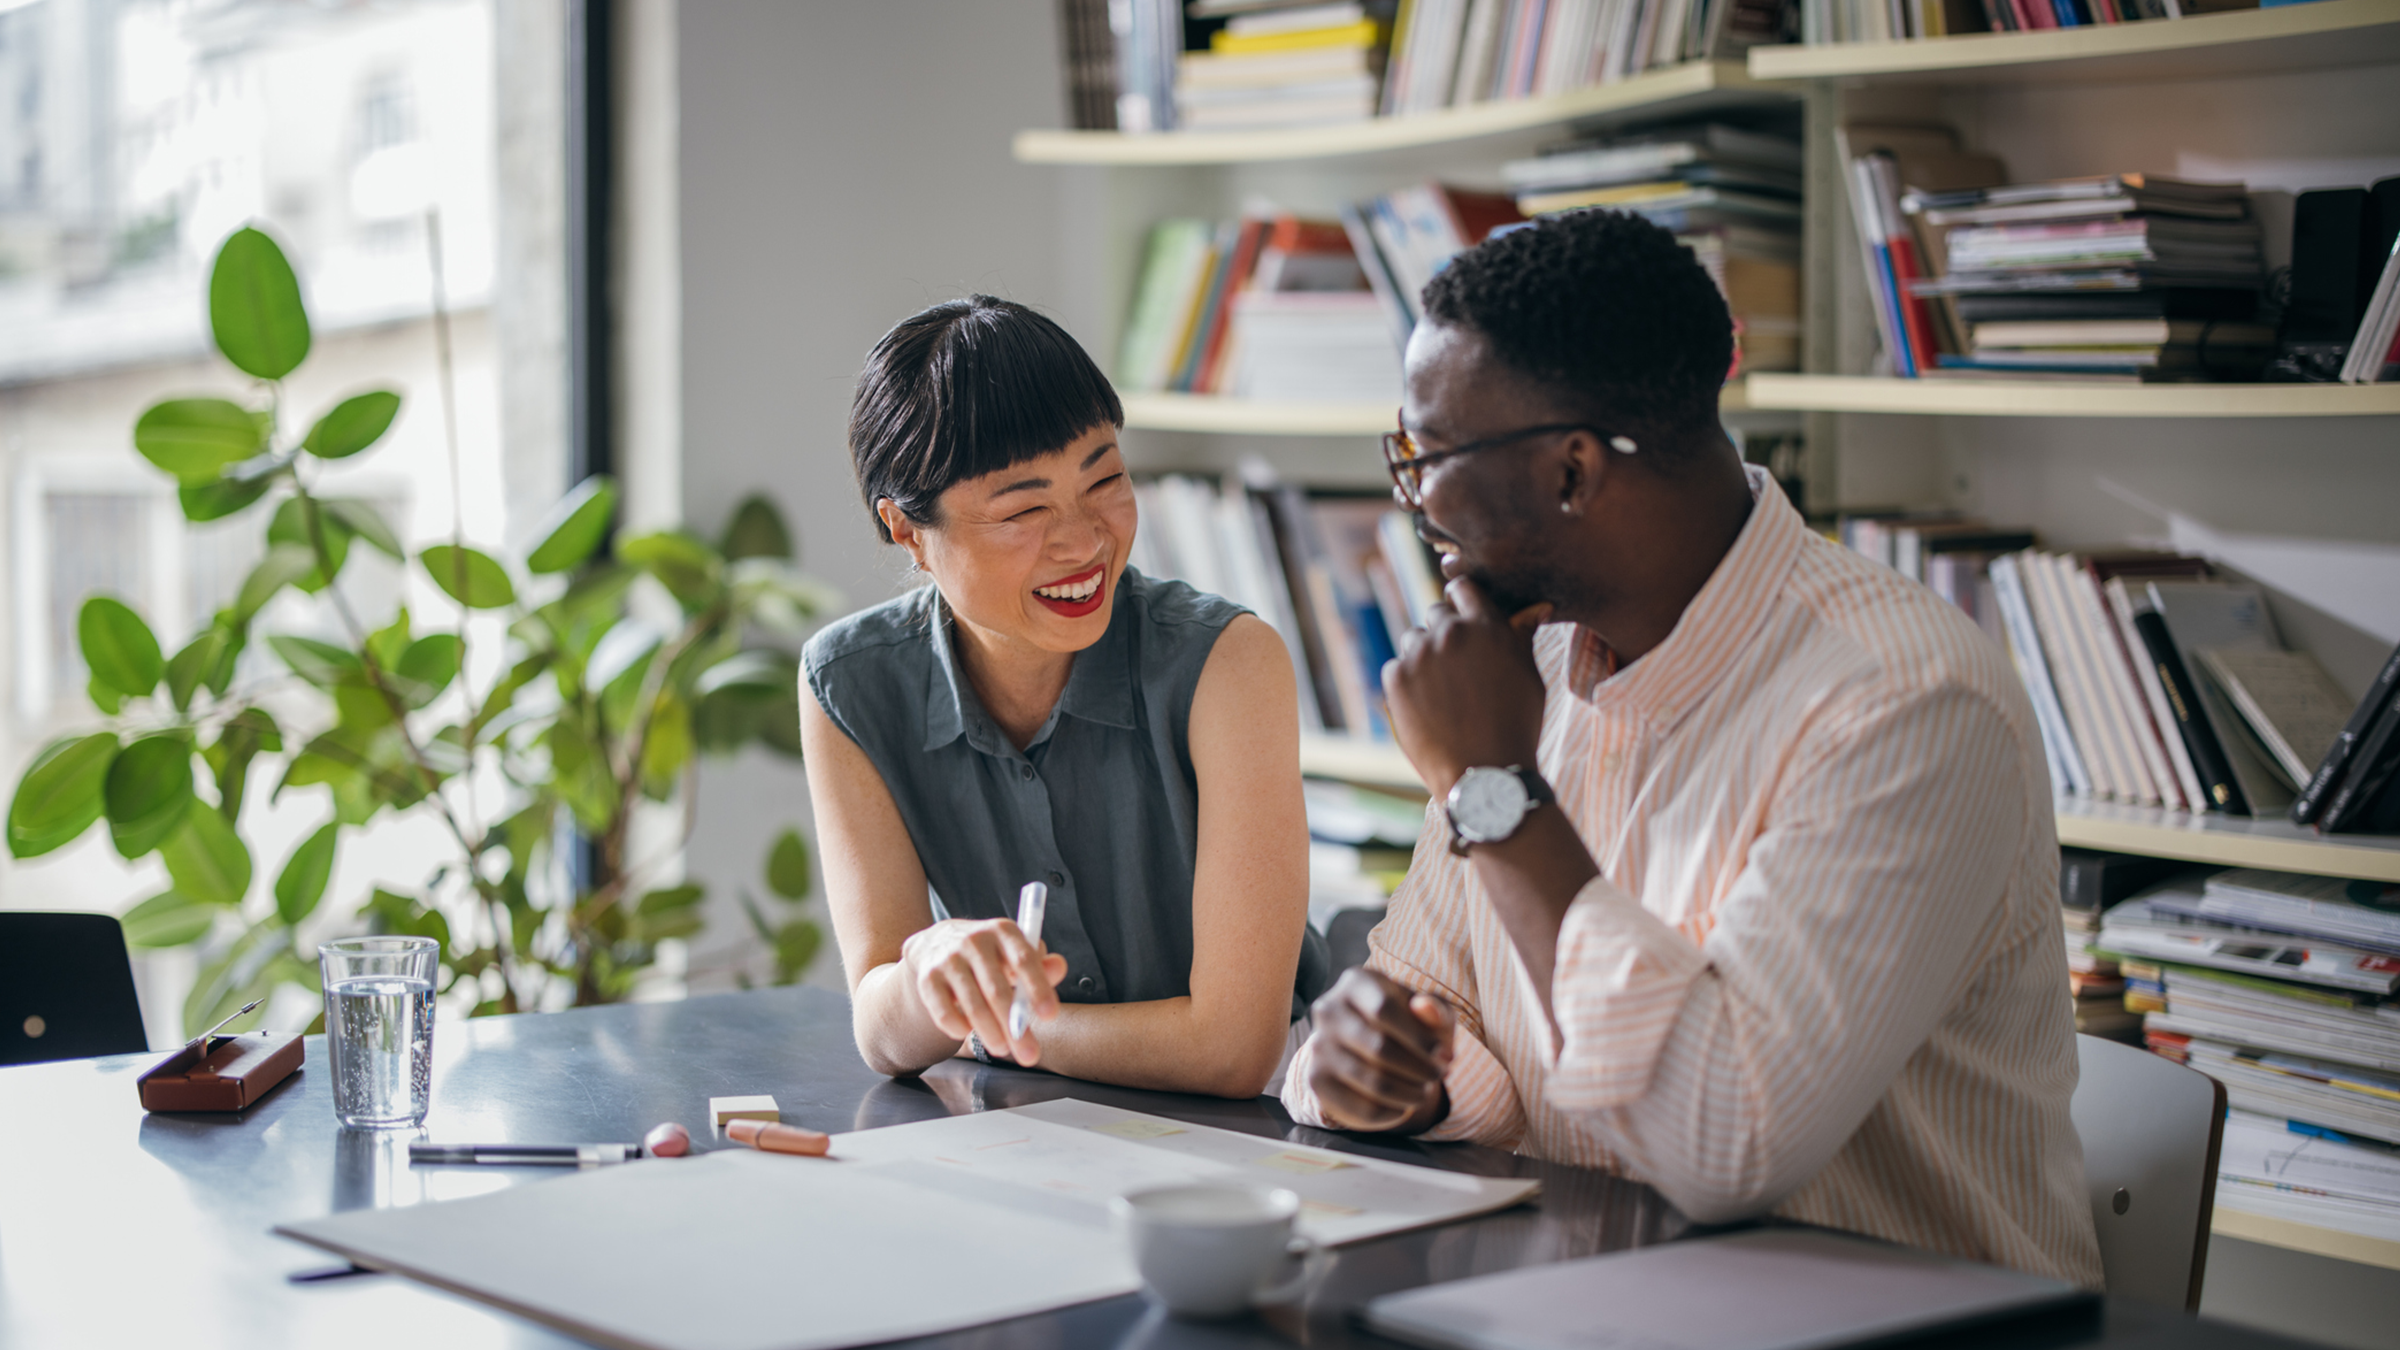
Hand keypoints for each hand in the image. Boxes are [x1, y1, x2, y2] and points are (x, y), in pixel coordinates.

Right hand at [899, 918, 1067, 1064]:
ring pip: (972, 1003)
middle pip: (997, 989)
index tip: (1050, 1015)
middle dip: (1014, 1026)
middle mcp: (974, 941)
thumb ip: (1039, 965)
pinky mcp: (928, 978)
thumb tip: (1059, 967)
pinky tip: (966, 1033)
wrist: (937, 943)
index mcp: (1002, 931)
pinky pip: (943, 1010)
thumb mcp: (1014, 954)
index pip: (1024, 959)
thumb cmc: (989, 955)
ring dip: (989, 1032)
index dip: (1038, 988)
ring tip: (1002, 1049)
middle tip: (1029, 1054)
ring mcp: (949, 958)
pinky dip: (956, 1026)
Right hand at [1303, 968, 1455, 1132]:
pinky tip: (1404, 1106)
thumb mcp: (1429, 1014)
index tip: (1441, 1053)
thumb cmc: (1407, 1025)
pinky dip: (1392, 1113)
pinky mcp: (1317, 1080)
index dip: (1419, 1037)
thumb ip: (1436, 1009)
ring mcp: (1317, 1046)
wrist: (1369, 1049)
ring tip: (1424, 1091)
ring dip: (1411, 1093)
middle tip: (1438, 1075)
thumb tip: (1426, 1007)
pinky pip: (1362, 1108)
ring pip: (1373, 1082)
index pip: (1384, 1009)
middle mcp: (1329, 1009)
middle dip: (1420, 1068)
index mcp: (1356, 981)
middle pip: (1379, 1048)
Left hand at [1383, 575, 1549, 798]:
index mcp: (1486, 625)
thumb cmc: (1516, 725)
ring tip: (1443, 691)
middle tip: (1457, 666)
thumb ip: (1521, 636)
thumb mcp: (1530, 676)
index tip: (1463, 618)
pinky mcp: (1397, 679)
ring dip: (1424, 656)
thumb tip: (1537, 607)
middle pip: (1436, 613)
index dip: (1463, 602)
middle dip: (1445, 632)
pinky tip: (1427, 706)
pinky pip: (1395, 667)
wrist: (1484, 773)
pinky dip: (1407, 682)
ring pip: (1414, 640)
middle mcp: (1450, 633)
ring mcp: (1420, 655)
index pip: (1463, 588)